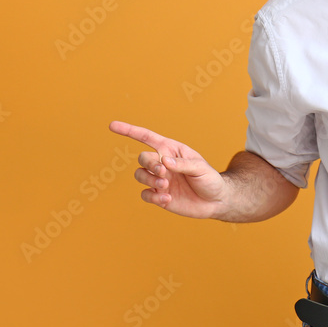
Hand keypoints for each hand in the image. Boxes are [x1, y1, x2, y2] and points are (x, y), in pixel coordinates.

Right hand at [109, 120, 225, 217]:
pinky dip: (153, 196)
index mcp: (171, 150)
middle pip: (142, 159)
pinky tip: (167, 198)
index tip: (112, 125)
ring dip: (150, 181)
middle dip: (150, 165)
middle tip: (164, 174)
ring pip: (140, 176)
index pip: (147, 138)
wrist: (215, 201)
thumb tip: (164, 161)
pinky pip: (145, 194)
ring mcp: (160, 180)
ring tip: (166, 187)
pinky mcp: (159, 196)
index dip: (129, 131)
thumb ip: (183, 164)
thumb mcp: (200, 168)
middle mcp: (162, 164)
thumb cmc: (210, 179)